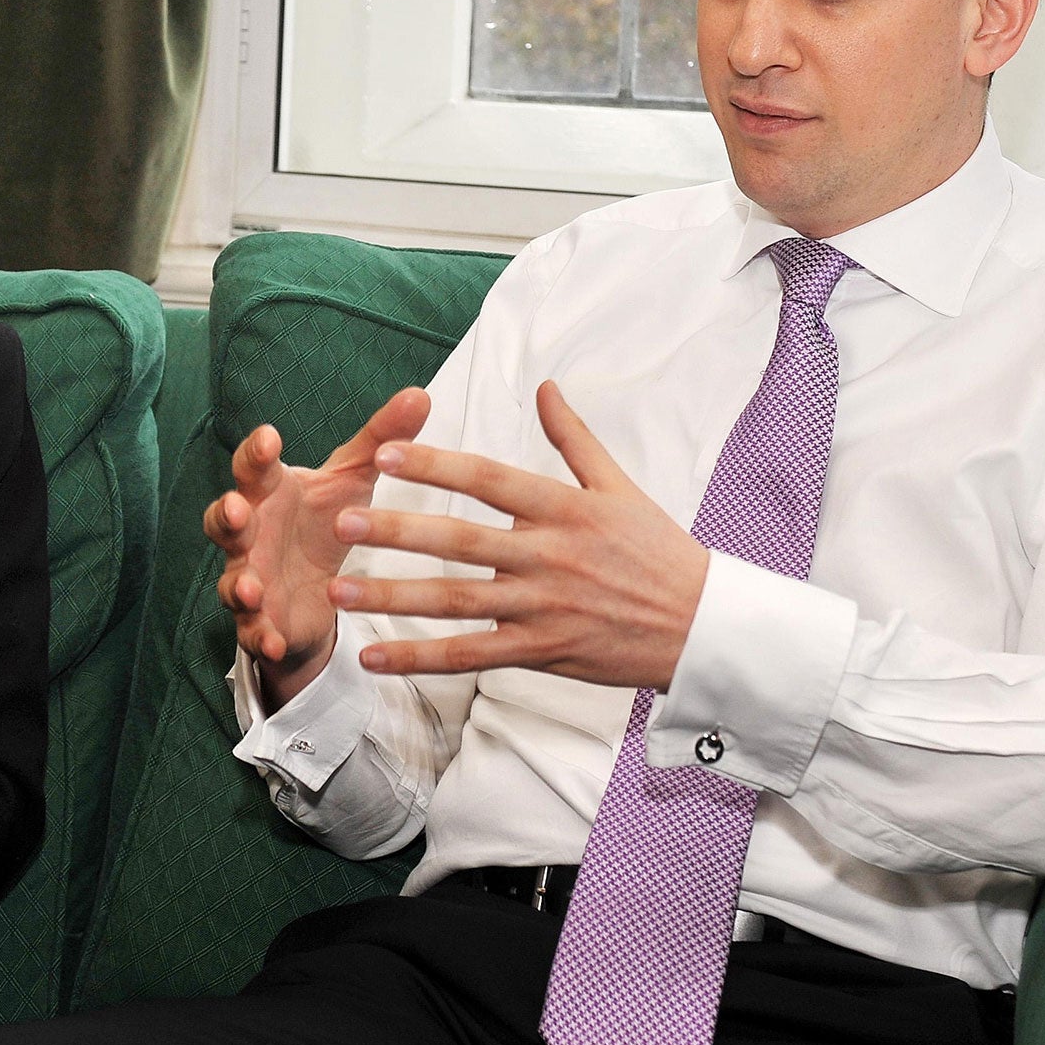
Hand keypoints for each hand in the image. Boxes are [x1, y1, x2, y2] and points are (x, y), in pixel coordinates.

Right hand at [206, 387, 431, 707]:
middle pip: (224, 521)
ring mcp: (250, 578)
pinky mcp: (259, 621)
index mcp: (270, 494)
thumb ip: (380, 441)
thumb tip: (418, 395)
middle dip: (227, 515)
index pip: (253, 468)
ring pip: (232, 580)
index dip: (256, 453)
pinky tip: (273, 638)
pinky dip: (259, 634)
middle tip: (238, 509)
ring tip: (252, 588)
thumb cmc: (325, 523)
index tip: (270, 437)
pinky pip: (251, 630)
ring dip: (239, 584)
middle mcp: (251, 535)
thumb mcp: (353, 481)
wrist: (318, 593)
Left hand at [329, 381, 708, 688]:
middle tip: (343, 525)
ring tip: (340, 592)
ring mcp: (543, 608)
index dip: (435, 467)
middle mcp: (549, 556)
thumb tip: (545, 385)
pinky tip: (373, 656)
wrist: (704, 626)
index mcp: (564, 509)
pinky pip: (471, 656)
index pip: (488, 481)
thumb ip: (573, 438)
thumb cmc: (660, 551)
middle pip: (461, 542)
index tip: (384, 456)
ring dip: (394, 599)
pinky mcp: (543, 651)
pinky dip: (421, 658)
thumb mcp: (620, 487)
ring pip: (457, 602)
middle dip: (398, 533)